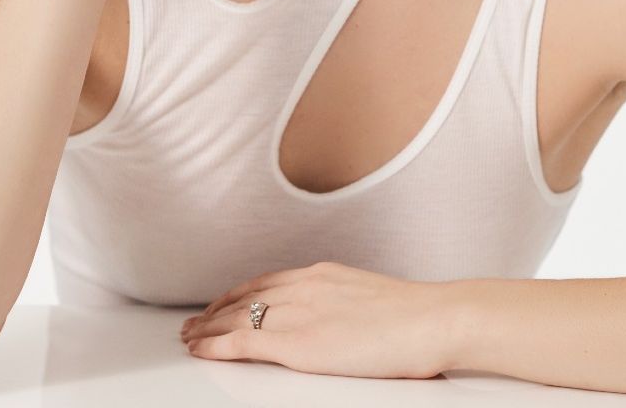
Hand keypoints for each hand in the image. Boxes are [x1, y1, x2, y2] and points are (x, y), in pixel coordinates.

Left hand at [178, 261, 457, 378]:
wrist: (436, 319)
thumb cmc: (421, 318)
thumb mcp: (374, 300)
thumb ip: (349, 306)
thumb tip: (347, 322)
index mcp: (324, 276)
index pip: (267, 282)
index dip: (238, 294)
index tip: (224, 303)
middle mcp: (304, 287)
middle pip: (244, 297)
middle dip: (215, 311)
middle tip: (194, 322)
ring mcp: (299, 312)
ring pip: (236, 318)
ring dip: (207, 328)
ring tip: (189, 336)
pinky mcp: (297, 343)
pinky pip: (242, 342)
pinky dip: (215, 345)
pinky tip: (200, 349)